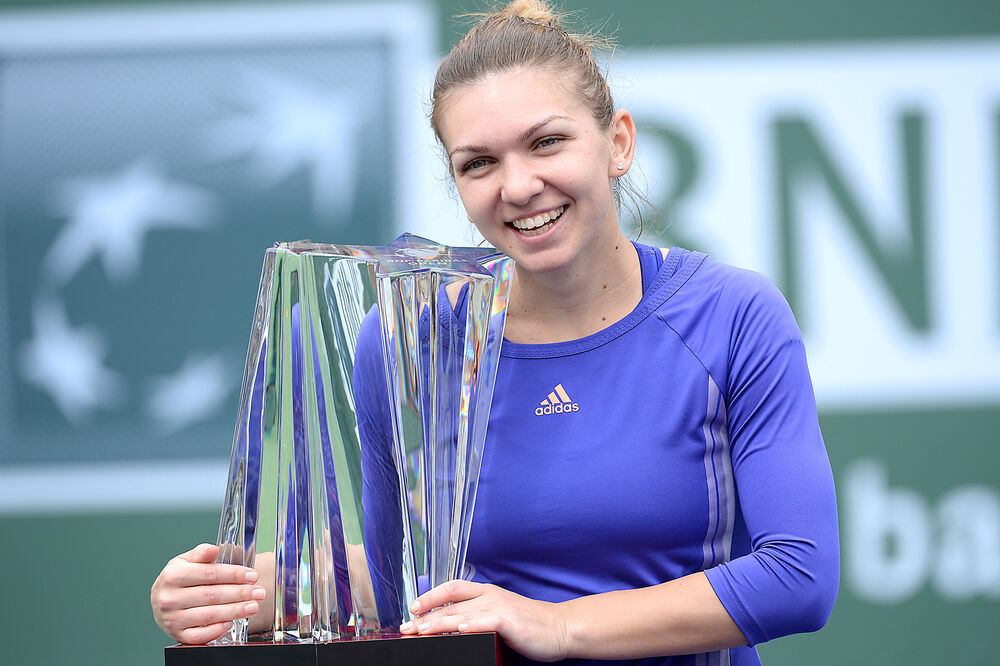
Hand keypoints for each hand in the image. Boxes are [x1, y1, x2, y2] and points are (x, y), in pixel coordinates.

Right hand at [151, 543, 265, 644]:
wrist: (158, 602)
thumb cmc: (176, 580)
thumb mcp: (185, 561)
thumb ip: (201, 553)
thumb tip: (214, 549)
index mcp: (173, 575)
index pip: (210, 574)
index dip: (234, 574)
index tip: (252, 576)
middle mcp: (170, 598)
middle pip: (212, 595)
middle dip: (240, 594)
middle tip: (259, 592)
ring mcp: (172, 619)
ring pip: (209, 616)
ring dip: (235, 611)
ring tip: (253, 606)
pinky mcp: (177, 635)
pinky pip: (199, 636)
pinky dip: (216, 630)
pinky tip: (230, 623)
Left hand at [399, 580, 569, 662]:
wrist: (560, 627)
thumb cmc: (529, 625)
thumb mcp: (500, 615)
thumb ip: (478, 617)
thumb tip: (453, 627)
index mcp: (487, 592)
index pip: (452, 588)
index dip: (431, 596)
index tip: (413, 608)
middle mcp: (490, 596)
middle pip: (451, 603)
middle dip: (426, 616)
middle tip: (407, 627)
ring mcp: (500, 607)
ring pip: (462, 613)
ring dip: (438, 623)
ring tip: (420, 631)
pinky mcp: (510, 622)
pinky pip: (486, 621)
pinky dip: (470, 625)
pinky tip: (458, 630)